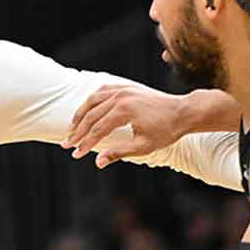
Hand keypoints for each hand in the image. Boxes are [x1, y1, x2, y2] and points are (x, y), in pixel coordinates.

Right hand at [65, 85, 234, 166]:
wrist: (182, 112)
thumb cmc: (165, 132)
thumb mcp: (143, 147)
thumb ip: (118, 153)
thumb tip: (98, 162)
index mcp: (124, 111)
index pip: (97, 130)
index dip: (85, 144)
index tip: (76, 155)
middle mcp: (120, 97)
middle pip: (91, 115)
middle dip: (77, 132)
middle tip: (67, 145)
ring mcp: (123, 89)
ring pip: (92, 101)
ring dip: (80, 115)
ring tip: (72, 128)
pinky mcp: (126, 87)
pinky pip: (102, 91)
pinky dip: (91, 101)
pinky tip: (86, 110)